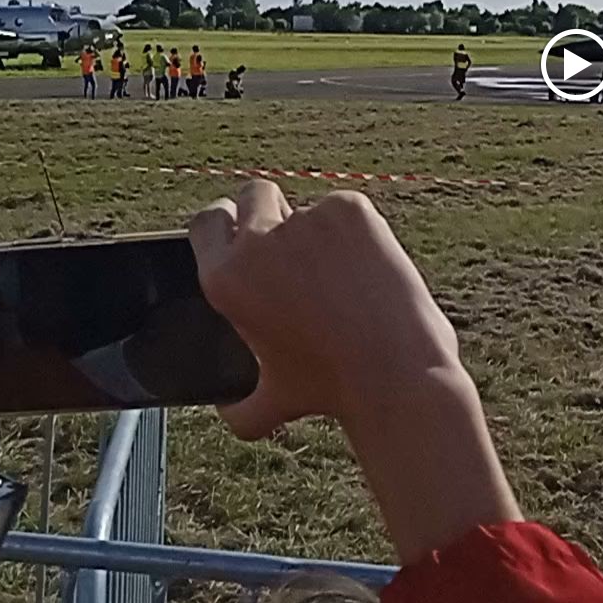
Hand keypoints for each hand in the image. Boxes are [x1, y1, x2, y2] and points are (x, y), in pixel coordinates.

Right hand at [187, 182, 460, 435]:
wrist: (395, 373)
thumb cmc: (334, 391)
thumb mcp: (273, 403)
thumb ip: (238, 405)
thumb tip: (226, 408)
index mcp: (225, 280)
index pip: (207, 222)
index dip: (227, 223)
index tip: (244, 230)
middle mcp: (257, 241)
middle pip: (253, 194)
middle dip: (271, 211)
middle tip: (298, 246)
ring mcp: (304, 219)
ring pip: (309, 208)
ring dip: (322, 233)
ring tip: (347, 282)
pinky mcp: (349, 209)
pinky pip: (345, 210)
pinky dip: (358, 232)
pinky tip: (370, 271)